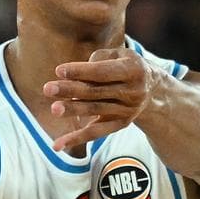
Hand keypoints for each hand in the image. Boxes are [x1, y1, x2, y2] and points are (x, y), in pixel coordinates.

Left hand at [43, 47, 157, 150]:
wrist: (151, 89)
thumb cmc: (125, 65)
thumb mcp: (119, 54)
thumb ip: (99, 58)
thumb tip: (77, 74)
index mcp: (133, 70)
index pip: (103, 72)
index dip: (81, 71)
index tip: (59, 70)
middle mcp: (133, 92)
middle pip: (96, 92)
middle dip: (70, 90)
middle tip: (48, 88)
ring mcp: (127, 110)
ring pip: (95, 110)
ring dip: (72, 110)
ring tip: (54, 108)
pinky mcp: (120, 124)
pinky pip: (96, 133)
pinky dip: (76, 139)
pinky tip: (58, 145)